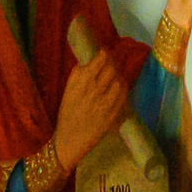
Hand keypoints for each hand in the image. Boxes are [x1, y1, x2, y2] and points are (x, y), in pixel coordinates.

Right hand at [54, 49, 131, 172]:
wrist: (70, 139)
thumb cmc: (68, 114)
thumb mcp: (68, 92)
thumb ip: (78, 76)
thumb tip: (89, 61)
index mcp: (79, 83)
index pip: (98, 61)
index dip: (104, 55)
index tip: (105, 53)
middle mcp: (93, 90)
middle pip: (111, 69)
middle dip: (113, 64)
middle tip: (112, 63)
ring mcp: (105, 102)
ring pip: (119, 81)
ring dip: (119, 77)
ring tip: (115, 77)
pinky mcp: (114, 113)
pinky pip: (124, 96)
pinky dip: (123, 90)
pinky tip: (119, 89)